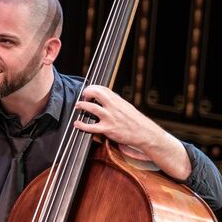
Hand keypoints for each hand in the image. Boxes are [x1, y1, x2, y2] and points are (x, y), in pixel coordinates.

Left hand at [72, 85, 191, 179]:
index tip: (89, 91)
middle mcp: (113, 107)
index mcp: (118, 100)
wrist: (145, 133)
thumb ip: (116, 103)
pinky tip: (77, 124)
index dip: (93, 88)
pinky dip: (82, 125)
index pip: (102, 88)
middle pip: (96, 93)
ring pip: (91, 108)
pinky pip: (91, 127)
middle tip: (84, 97)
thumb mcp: (127, 107)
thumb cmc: (137, 121)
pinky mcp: (108, 129)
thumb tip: (106, 99)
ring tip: (78, 106)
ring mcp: (110, 118)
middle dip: (86, 93)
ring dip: (81, 106)